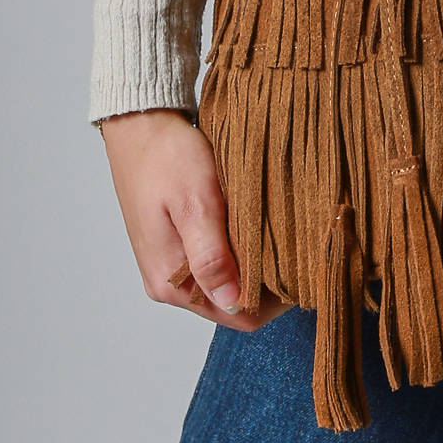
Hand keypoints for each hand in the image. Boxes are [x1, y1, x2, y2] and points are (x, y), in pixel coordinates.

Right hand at [99, 108, 287, 329]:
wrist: (139, 126)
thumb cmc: (167, 158)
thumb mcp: (197, 203)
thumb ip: (212, 256)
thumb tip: (231, 300)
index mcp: (171, 282)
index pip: (236, 316)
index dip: (274, 303)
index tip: (303, 273)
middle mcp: (168, 283)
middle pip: (232, 302)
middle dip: (267, 283)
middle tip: (299, 250)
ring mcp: (170, 264)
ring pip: (226, 280)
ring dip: (253, 264)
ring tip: (280, 235)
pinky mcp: (174, 244)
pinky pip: (215, 260)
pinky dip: (238, 249)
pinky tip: (254, 225)